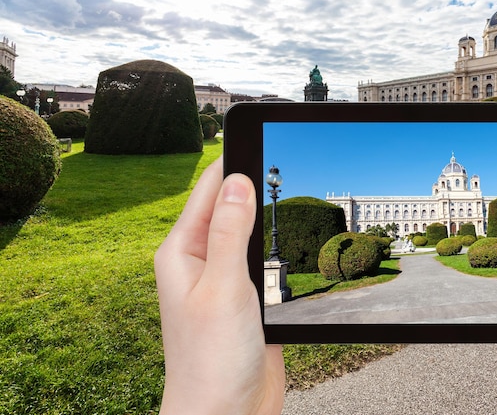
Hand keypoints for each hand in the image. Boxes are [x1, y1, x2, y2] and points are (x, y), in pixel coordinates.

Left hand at [155, 156, 284, 414]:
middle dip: (255, 183)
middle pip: (229, 206)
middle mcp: (200, 260)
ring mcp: (223, 278)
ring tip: (292, 187)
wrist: (226, 413)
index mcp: (181, 252)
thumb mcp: (222, 288)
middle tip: (286, 159)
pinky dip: (276, 242)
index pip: (208, 190)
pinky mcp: (245, 296)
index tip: (258, 133)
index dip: (233, 160)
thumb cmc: (211, 359)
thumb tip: (237, 181)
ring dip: (267, 213)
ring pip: (248, 231)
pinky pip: (260, 257)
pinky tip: (292, 234)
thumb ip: (228, 233)